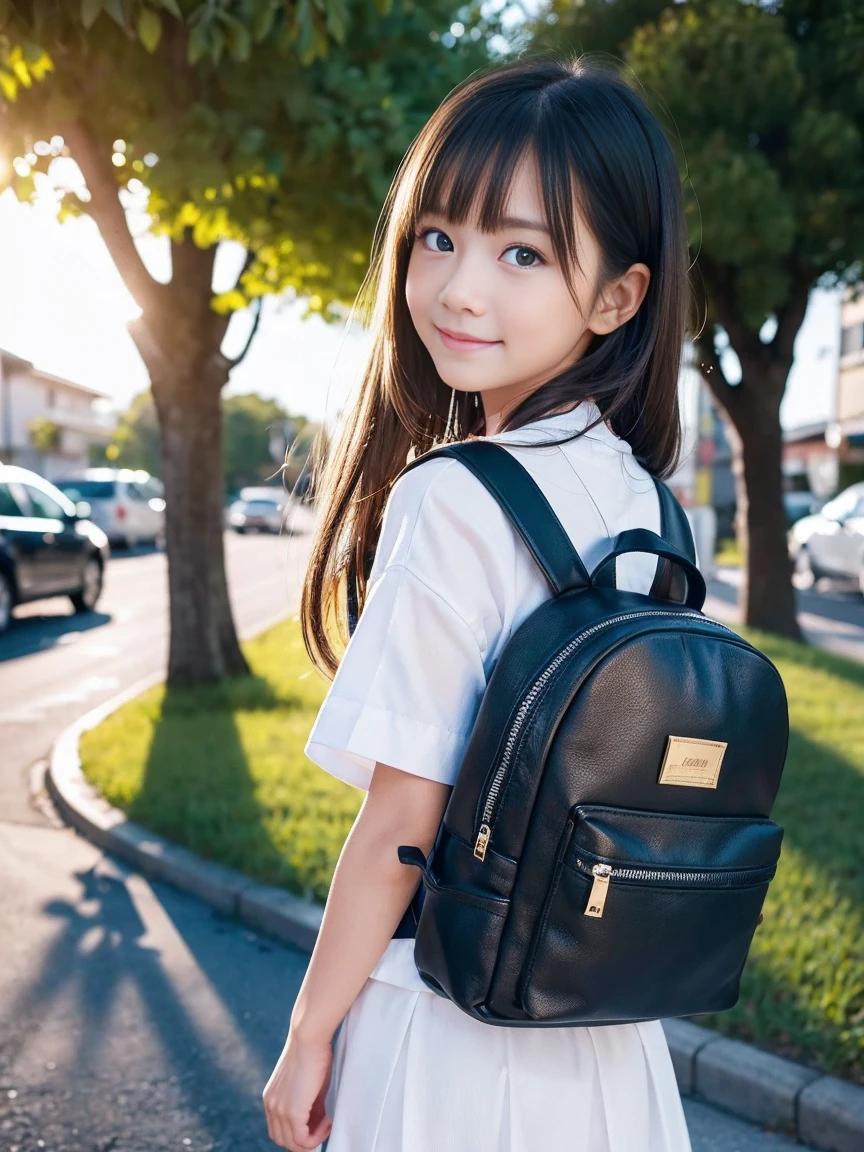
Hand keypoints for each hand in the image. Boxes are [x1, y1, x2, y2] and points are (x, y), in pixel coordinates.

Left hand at [262, 1029, 333, 1149]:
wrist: (309, 1037)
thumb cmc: (313, 1053)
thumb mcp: (308, 1084)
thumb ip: (308, 1105)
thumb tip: (317, 1122)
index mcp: (271, 1098)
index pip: (279, 1130)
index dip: (299, 1132)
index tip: (318, 1123)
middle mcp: (271, 1106)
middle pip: (283, 1140)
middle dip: (305, 1141)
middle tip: (323, 1128)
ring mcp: (279, 1110)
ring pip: (292, 1144)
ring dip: (313, 1140)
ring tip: (328, 1122)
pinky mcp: (292, 1112)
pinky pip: (302, 1140)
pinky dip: (317, 1137)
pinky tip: (329, 1121)